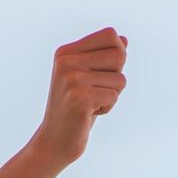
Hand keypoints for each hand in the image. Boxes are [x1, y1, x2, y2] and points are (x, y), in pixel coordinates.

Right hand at [30, 27, 127, 168]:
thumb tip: (123, 40)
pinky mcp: (79, 98)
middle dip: (115, 77)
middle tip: (94, 91)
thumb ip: (103, 58)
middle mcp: (66, 62)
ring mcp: (71, 79)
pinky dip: (107, 108)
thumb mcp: (88, 78)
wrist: (54, 141)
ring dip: (111, 95)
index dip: (116, 55)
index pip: (110, 35)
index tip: (99, 74)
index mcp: (65, 52)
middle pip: (119, 54)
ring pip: (120, 79)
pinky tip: (87, 114)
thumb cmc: (75, 108)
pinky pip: (114, 96)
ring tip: (89, 104)